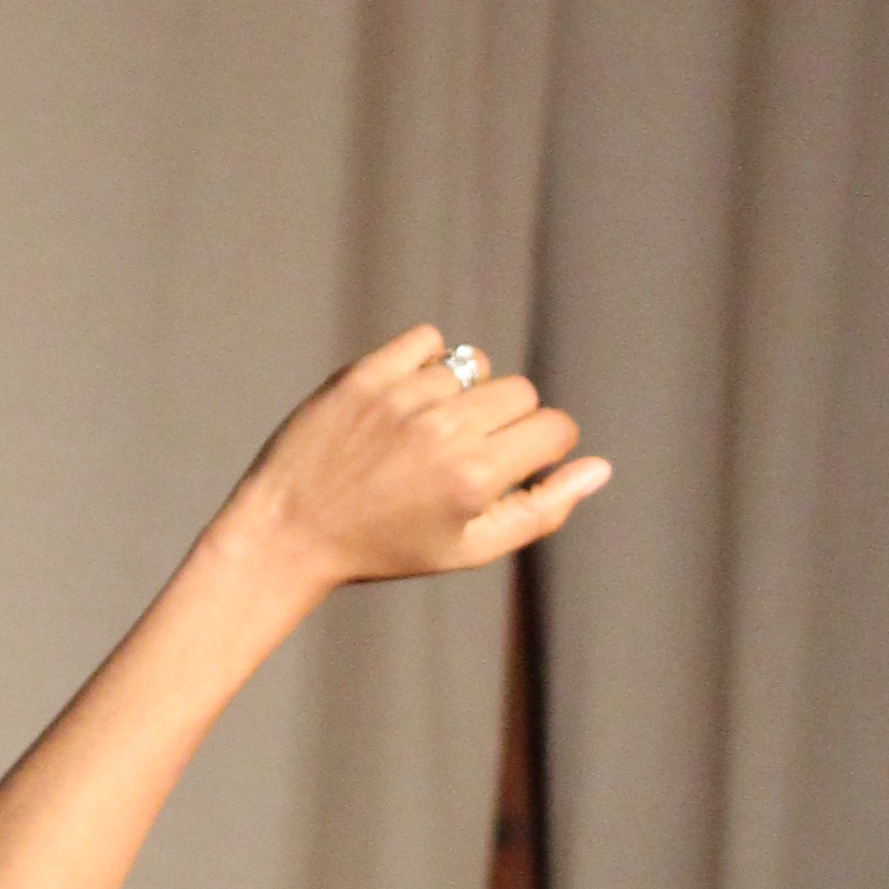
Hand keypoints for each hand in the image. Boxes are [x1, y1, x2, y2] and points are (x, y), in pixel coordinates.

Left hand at [233, 329, 608, 599]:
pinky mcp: (364, 374)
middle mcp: (444, 431)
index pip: (554, 428)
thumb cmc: (386, 548)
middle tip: (465, 453)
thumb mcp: (472, 548)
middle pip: (520, 393)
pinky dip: (426, 362)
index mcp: (477, 477)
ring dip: (463, 395)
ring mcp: (402, 398)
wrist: (288, 532)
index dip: (542, 447)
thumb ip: (543, 510)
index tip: (513, 464)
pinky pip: (428, 340)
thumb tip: (600, 467)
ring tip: (427, 431)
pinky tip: (407, 399)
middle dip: (506, 422)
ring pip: (474, 366)